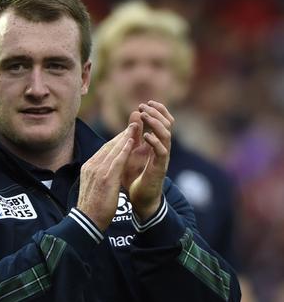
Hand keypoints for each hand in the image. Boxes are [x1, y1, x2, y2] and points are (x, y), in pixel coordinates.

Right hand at [77, 123, 135, 230]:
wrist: (87, 220)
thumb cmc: (92, 208)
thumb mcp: (94, 187)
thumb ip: (99, 177)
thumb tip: (104, 174)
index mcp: (89, 168)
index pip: (104, 150)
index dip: (117, 141)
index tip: (127, 134)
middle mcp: (92, 166)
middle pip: (109, 146)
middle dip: (122, 134)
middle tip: (133, 124)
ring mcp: (97, 171)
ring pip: (113, 149)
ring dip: (125, 137)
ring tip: (135, 126)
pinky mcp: (105, 177)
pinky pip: (117, 159)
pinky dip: (124, 149)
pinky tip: (132, 141)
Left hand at [122, 101, 173, 220]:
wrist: (140, 198)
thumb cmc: (135, 176)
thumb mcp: (133, 151)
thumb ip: (134, 134)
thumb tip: (134, 115)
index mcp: (157, 143)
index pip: (164, 122)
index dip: (158, 110)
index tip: (146, 102)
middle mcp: (163, 148)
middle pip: (168, 124)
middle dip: (157, 113)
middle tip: (144, 106)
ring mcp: (163, 158)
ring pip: (167, 135)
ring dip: (156, 123)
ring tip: (144, 116)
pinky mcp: (160, 168)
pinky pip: (162, 152)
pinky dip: (155, 142)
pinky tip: (146, 135)